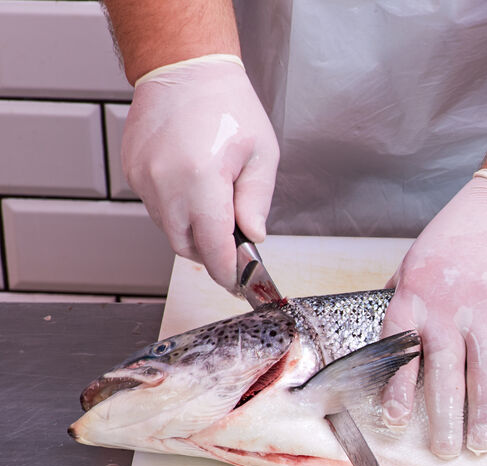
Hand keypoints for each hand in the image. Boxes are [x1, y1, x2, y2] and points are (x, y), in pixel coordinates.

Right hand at [121, 55, 278, 294]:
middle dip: (211, 254)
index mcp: (201, 180)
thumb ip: (256, 201)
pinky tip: (194, 188)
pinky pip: (155, 207)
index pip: (213, 247)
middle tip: (234, 247)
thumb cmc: (229, 106)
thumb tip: (253, 237)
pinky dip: (175, 210)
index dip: (228, 271)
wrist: (184, 69)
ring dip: (192, 231)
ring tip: (217, 207)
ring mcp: (143, 178)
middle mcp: (165, 183)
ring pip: (168, 228)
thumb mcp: (261, 154)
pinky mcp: (132, 171)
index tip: (239, 284)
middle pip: (186, 245)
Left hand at [380, 175, 486, 457]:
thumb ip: (403, 299)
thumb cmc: (460, 234)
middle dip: (444, 416)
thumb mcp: (417, 259)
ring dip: (485, 412)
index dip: (397, 387)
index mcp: (416, 294)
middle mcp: (449, 304)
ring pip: (486, 369)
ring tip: (483, 444)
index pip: (399, 348)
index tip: (394, 422)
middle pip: (444, 370)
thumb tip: (385, 337)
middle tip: (445, 451)